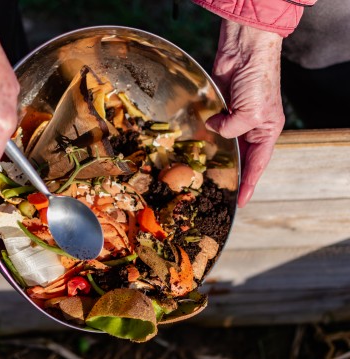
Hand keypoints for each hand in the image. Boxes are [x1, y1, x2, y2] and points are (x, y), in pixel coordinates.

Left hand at [206, 19, 284, 206]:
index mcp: (266, 131)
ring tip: (206, 175)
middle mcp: (252, 126)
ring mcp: (235, 117)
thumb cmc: (257, 81)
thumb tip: (213, 129)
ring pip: (225, 143)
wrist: (244, 50)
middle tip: (219, 192)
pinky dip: (206, 136)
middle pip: (241, 156)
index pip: (258, 164)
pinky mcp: (220, 108)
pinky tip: (198, 147)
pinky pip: (213, 127)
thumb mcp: (250, 113)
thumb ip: (230, 130)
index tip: (240, 201)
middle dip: (231, 172)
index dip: (249, 183)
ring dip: (216, 155)